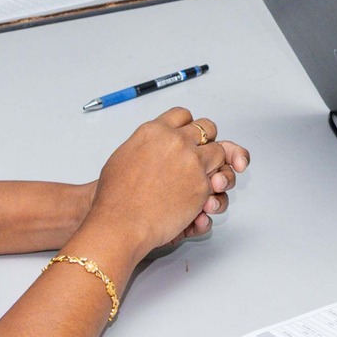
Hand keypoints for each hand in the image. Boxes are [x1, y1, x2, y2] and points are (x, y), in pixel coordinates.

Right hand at [79, 107, 250, 255]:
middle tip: (201, 152)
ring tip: (204, 175)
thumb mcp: (124, 155)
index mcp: (155, 131)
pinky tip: (201, 197)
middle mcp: (176, 141)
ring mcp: (193, 161)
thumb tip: (153, 146)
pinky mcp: (203, 184)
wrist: (122, 221)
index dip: (187, 125)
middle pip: (206, 127)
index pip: (182, 115)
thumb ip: (145, 144)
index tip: (187, 134)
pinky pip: (218, 181)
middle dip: (206, 139)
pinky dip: (212, 189)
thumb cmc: (116, 196)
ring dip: (214, 162)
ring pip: (219, 151)